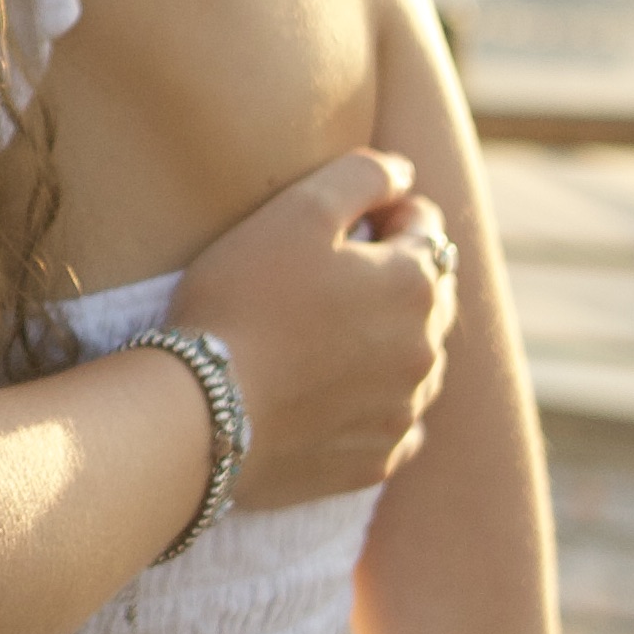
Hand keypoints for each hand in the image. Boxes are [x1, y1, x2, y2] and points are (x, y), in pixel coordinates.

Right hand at [166, 149, 453, 514]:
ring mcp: (402, 412)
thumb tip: (403, 173)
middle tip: (341, 272)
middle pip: (432, 297)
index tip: (353, 218)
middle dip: (401, 277)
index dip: (391, 212)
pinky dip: (378, 406)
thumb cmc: (243, 300)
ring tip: (336, 334)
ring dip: (392, 342)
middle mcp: (424, 351)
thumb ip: (362, 177)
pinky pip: (396, 426)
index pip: (427, 229)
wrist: (202, 412)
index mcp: (414, 284)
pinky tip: (342, 397)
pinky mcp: (374, 460)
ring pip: (418, 363)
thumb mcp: (298, 210)